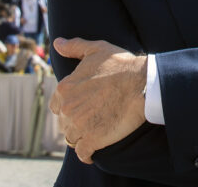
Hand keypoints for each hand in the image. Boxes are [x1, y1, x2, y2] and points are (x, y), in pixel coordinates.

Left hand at [48, 37, 147, 163]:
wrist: (142, 83)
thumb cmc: (121, 64)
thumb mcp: (97, 49)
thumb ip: (75, 47)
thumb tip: (57, 43)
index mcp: (65, 88)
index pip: (56, 105)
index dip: (68, 106)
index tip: (81, 106)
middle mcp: (67, 108)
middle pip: (63, 122)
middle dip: (74, 121)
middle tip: (90, 119)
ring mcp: (79, 125)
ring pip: (71, 138)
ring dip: (79, 137)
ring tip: (93, 133)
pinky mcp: (93, 139)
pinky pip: (82, 152)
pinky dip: (86, 153)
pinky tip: (91, 152)